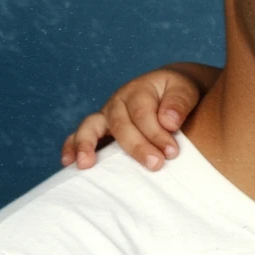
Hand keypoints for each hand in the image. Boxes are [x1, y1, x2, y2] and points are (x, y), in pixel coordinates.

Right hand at [60, 64, 212, 170]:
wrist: (169, 90)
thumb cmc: (178, 94)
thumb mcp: (185, 90)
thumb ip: (179, 103)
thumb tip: (169, 121)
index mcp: (139, 90)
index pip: (143, 113)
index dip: (157, 134)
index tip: (172, 152)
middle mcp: (118, 101)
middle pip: (120, 125)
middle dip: (137, 147)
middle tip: (156, 164)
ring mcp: (106, 115)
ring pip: (91, 127)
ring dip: (87, 145)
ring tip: (86, 164)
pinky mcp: (100, 128)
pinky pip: (79, 135)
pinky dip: (72, 147)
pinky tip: (69, 163)